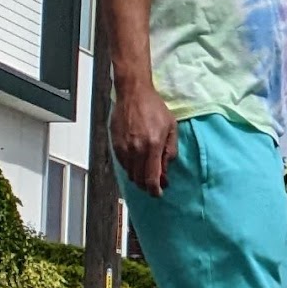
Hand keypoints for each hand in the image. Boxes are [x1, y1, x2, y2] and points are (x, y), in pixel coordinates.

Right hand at [111, 77, 177, 195]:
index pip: (151, 177)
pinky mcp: (115, 145)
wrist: (133, 94)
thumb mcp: (171, 128)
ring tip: (147, 173)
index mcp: (152, 145)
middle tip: (155, 185)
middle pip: (139, 179)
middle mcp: (136, 149)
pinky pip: (123, 164)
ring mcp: (123, 147)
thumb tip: (166, 170)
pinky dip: (131, 168)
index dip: (155, 189)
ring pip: (130, 173)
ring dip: (139, 177)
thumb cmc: (154, 108)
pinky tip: (138, 163)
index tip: (158, 193)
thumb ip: (170, 151)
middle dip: (147, 186)